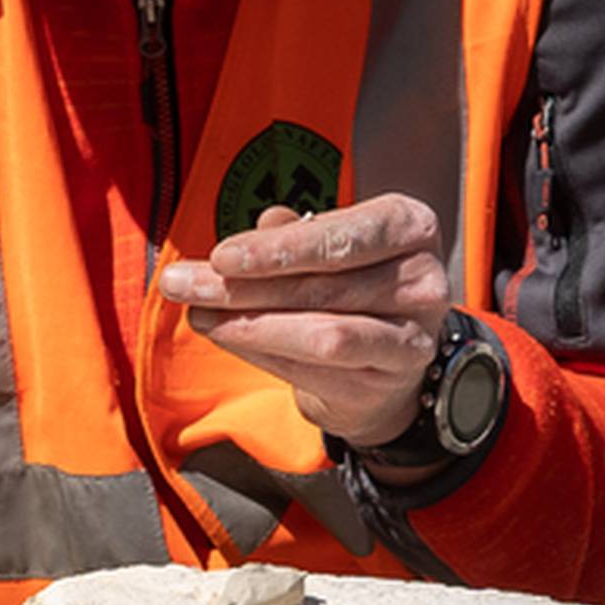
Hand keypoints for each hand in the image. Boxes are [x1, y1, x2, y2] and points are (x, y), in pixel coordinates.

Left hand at [158, 193, 450, 452]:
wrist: (386, 361)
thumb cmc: (350, 286)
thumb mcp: (325, 247)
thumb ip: (290, 235)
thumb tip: (260, 226)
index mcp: (409, 227)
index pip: (341, 236)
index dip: (278, 250)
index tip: (221, 257)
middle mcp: (422, 280)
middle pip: (321, 286)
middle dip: (242, 287)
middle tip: (183, 284)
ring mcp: (413, 336)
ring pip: (319, 334)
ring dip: (246, 324)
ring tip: (197, 312)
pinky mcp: (390, 379)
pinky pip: (316, 369)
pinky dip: (263, 353)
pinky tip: (226, 336)